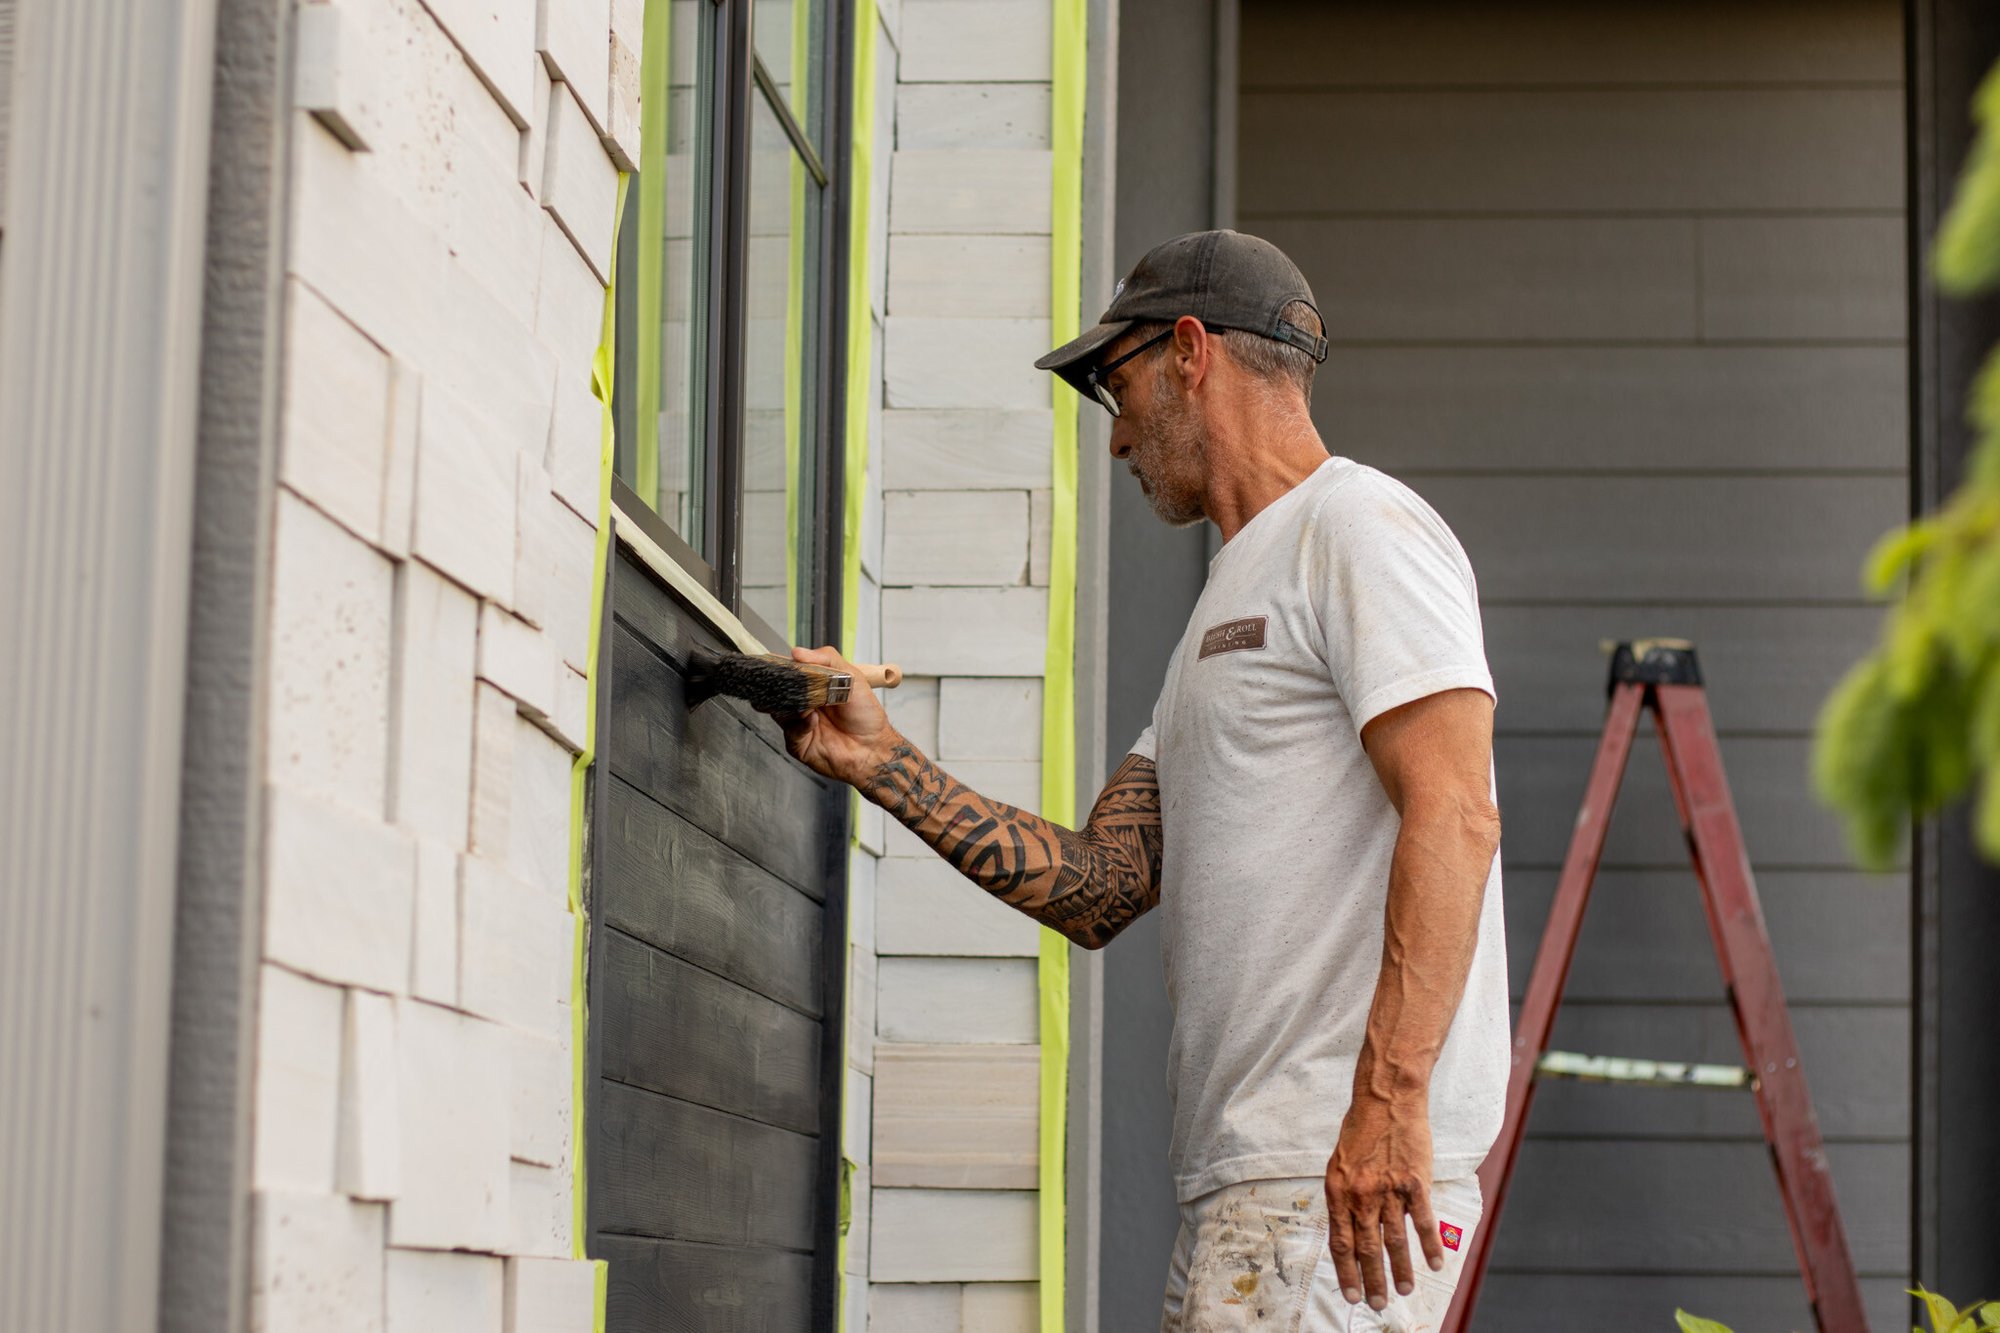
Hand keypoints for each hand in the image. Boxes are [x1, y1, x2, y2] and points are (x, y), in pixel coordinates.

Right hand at [777, 645, 900, 786]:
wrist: (874, 746)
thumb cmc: (866, 715)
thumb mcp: (852, 676)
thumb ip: (827, 659)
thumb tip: (797, 652)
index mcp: (813, 688)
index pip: (790, 675)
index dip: (785, 669)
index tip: (785, 664)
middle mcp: (803, 705)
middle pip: (779, 693)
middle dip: (784, 687)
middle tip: (794, 683)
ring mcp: (799, 725)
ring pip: (780, 712)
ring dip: (793, 705)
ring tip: (809, 703)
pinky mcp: (799, 744)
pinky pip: (790, 732)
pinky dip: (800, 724)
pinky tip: (812, 719)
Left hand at [1323, 1092, 1443, 1310]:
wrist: (1386, 1100)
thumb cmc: (1361, 1129)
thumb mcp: (1339, 1164)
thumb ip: (1344, 1197)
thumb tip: (1346, 1230)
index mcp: (1338, 1191)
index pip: (1340, 1242)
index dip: (1346, 1271)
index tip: (1351, 1294)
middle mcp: (1361, 1195)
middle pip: (1367, 1248)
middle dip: (1372, 1280)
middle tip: (1377, 1304)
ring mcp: (1389, 1190)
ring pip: (1395, 1241)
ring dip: (1400, 1270)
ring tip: (1405, 1291)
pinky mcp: (1415, 1183)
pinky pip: (1423, 1223)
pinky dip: (1429, 1246)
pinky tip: (1435, 1264)